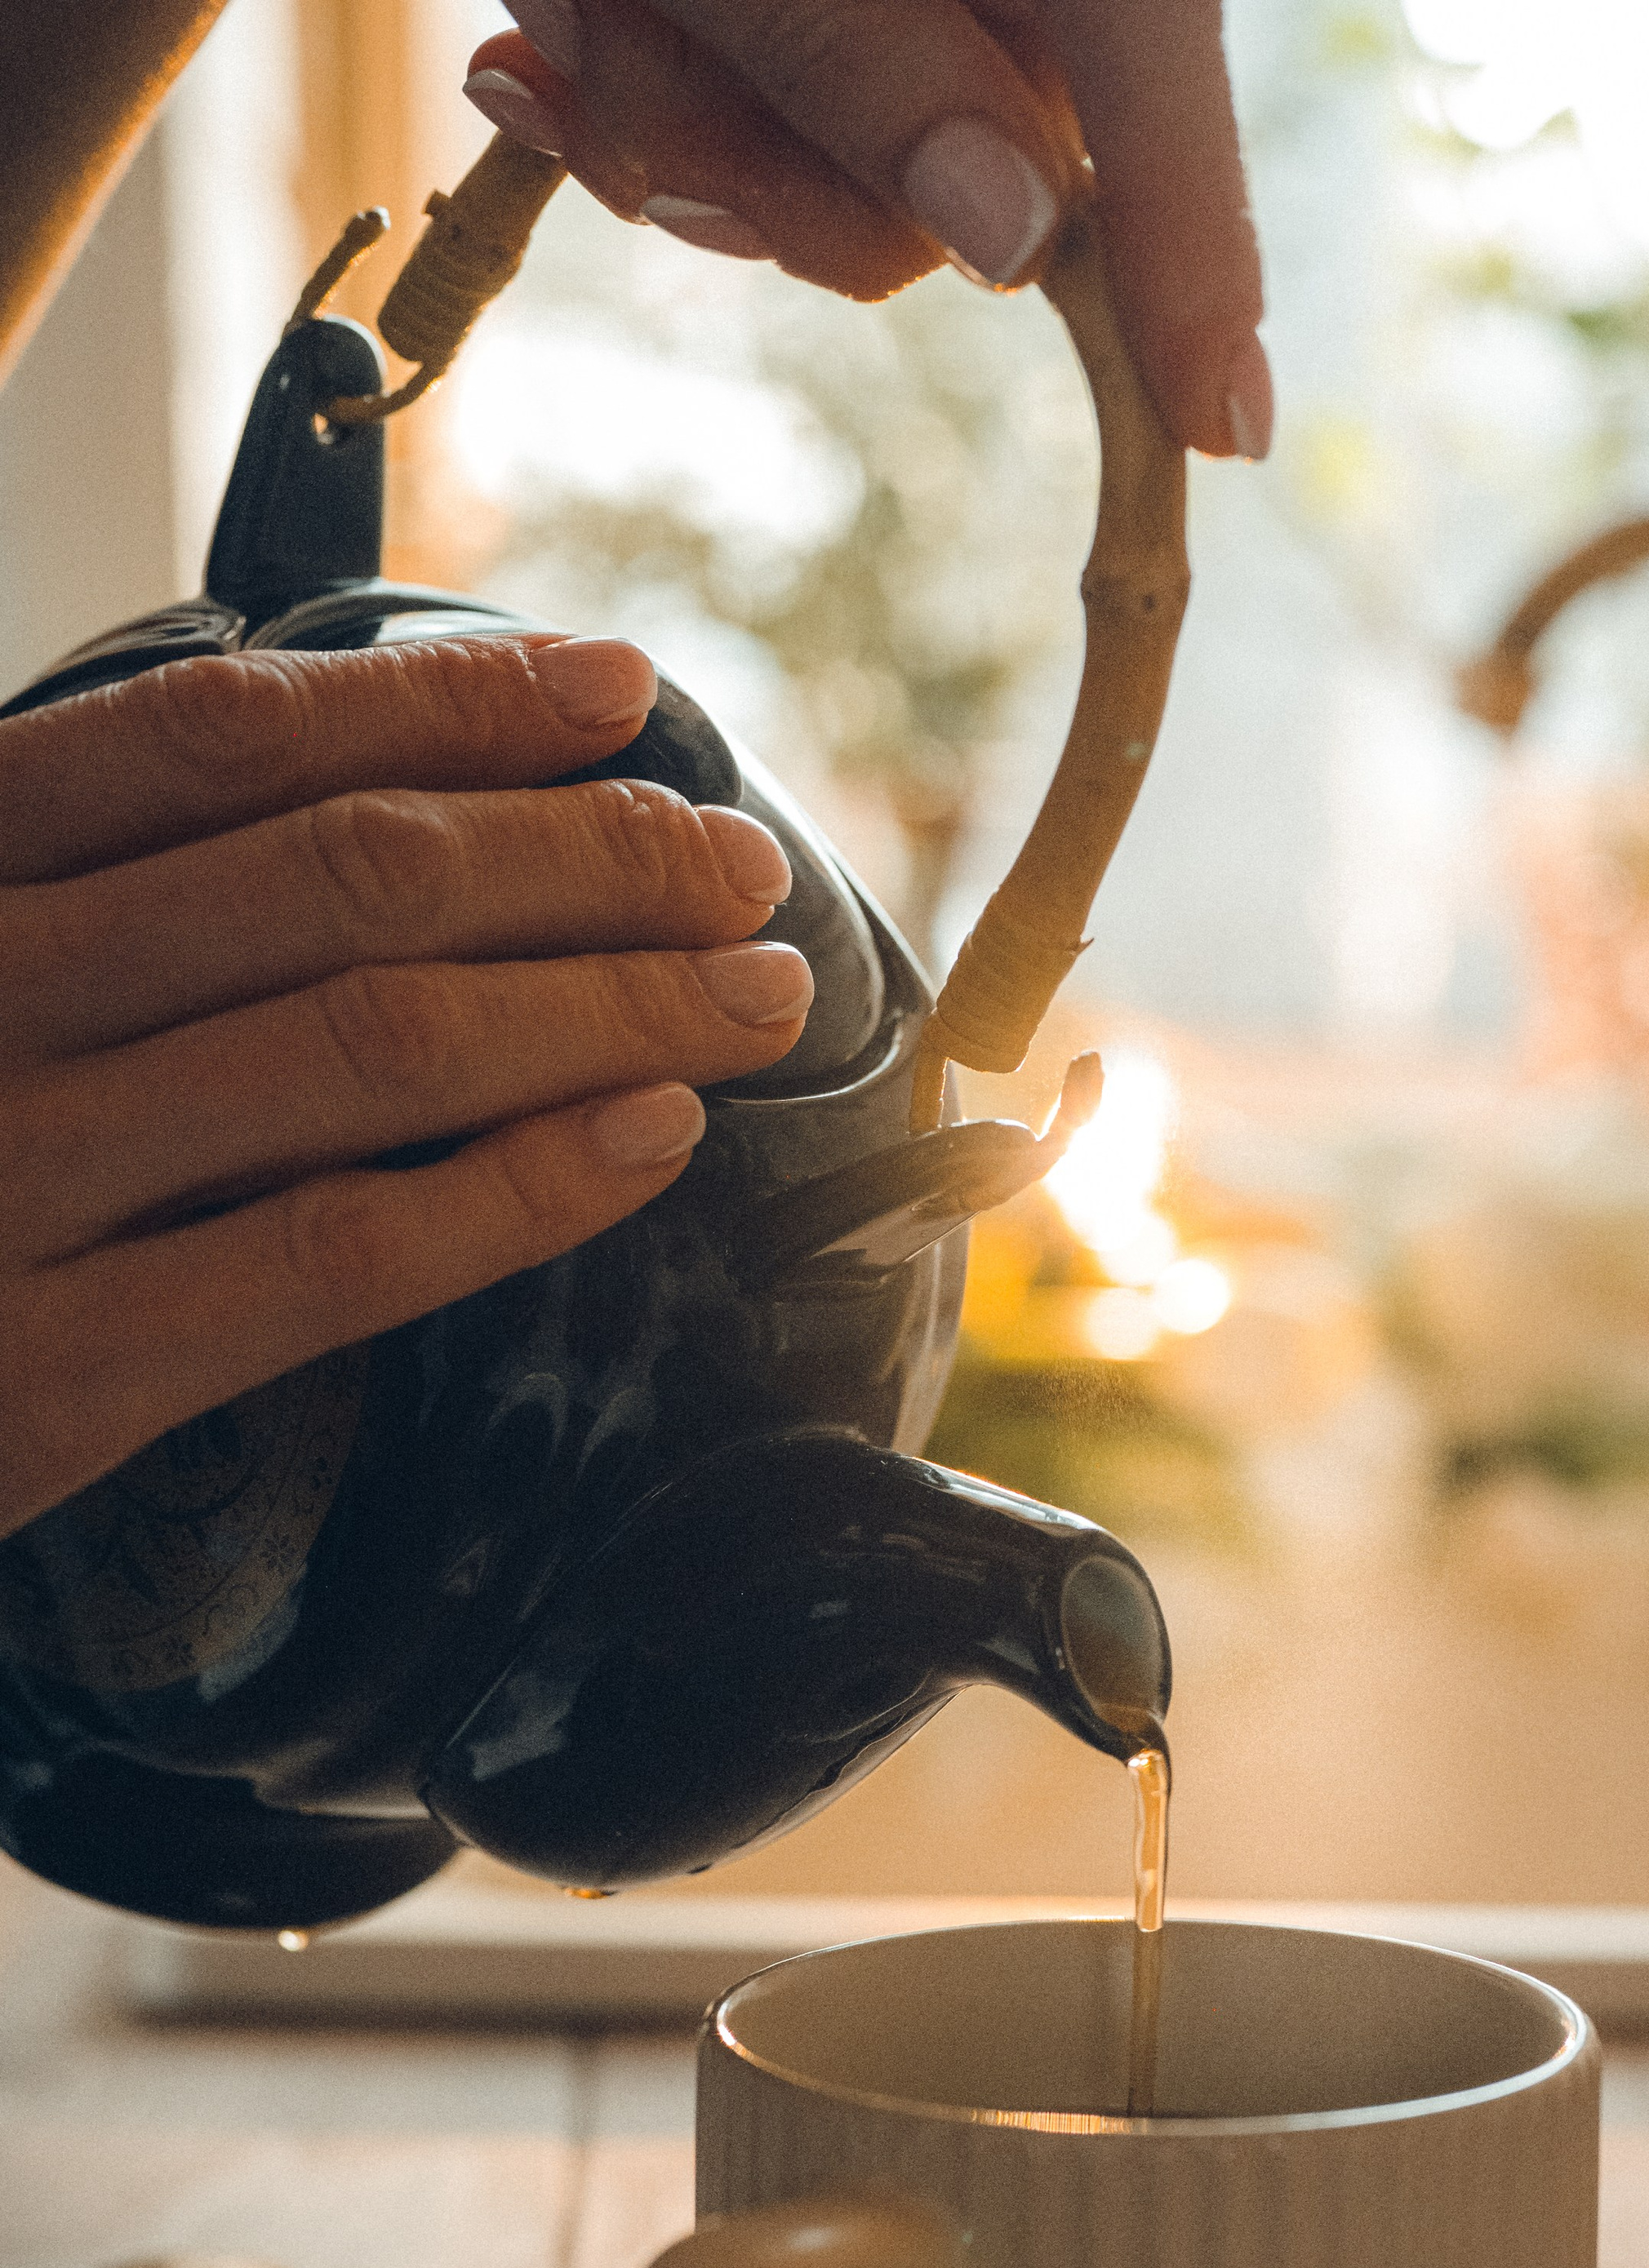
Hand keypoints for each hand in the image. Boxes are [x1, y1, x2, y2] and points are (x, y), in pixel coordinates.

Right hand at [0, 633, 811, 1541]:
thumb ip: (95, 892)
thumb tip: (372, 806)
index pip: (225, 736)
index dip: (448, 706)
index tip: (619, 692)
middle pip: (341, 879)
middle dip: (581, 859)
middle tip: (737, 864)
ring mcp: (9, 1180)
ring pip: (370, 1046)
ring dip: (603, 1005)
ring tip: (750, 994)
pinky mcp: (55, 1371)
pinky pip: (333, 1253)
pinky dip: (516, 1186)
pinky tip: (648, 1139)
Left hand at [463, 0, 1270, 461]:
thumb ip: (867, 59)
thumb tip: (1017, 234)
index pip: (1157, 103)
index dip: (1195, 271)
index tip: (1225, 417)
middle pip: (959, 196)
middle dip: (772, 174)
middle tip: (612, 57)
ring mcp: (913, 14)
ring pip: (831, 199)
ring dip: (668, 126)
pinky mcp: (812, 33)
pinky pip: (745, 151)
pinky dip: (635, 100)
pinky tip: (556, 26)